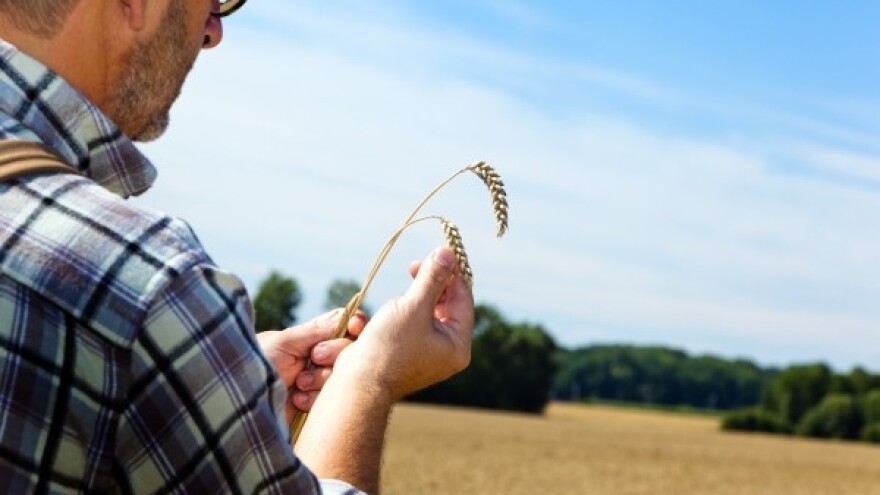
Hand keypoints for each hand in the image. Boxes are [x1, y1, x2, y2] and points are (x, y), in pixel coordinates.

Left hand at [256, 309, 366, 422]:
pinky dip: (316, 399)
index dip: (354, 324)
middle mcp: (316, 358)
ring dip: (322, 379)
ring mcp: (318, 383)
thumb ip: (317, 331)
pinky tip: (297, 401)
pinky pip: (334, 399)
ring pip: (344, 375)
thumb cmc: (252, 367)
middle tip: (314, 358)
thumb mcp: (283, 342)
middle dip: (334, 353)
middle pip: (350, 348)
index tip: (355, 327)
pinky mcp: (316, 407)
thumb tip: (347, 317)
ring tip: (298, 386)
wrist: (239, 409)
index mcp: (307, 337)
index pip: (342, 324)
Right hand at [335, 246, 473, 401]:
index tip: (438, 251)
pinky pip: (415, 323)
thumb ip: (432, 278)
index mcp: (458, 344)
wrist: (359, 384)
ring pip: (431, 312)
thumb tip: (447, 252)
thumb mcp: (414, 306)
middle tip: (415, 264)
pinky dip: (408, 308)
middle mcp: (448, 351)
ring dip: (419, 292)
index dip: (452, 272)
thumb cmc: (388, 347)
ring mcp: (429, 353)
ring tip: (404, 282)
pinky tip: (394, 304)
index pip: (463, 298)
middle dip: (434, 281)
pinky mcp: (410, 353)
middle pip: (449, 305)